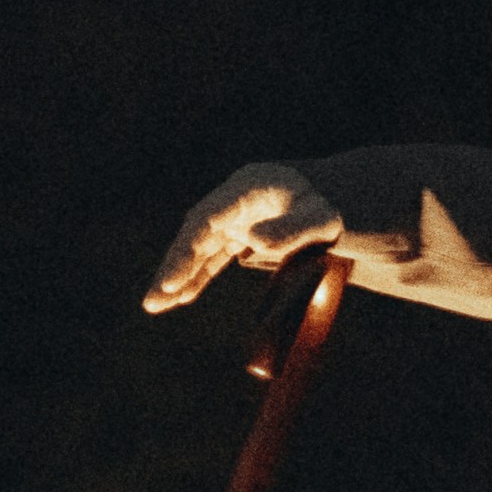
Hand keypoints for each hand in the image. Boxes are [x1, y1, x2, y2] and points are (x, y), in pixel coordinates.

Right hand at [145, 166, 345, 314]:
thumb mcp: (322, 217)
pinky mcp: (238, 234)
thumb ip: (292, 228)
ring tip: (155, 304)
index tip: (173, 280)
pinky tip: (181, 297)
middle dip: (173, 267)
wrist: (338, 200)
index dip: (187, 250)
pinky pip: (212, 257)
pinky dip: (197, 276)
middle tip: (153, 300)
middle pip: (195, 234)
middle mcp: (234, 200)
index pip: (207, 219)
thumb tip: (252, 239)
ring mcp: (234, 217)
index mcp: (248, 187)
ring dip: (179, 275)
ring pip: (199, 247)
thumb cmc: (330, 208)